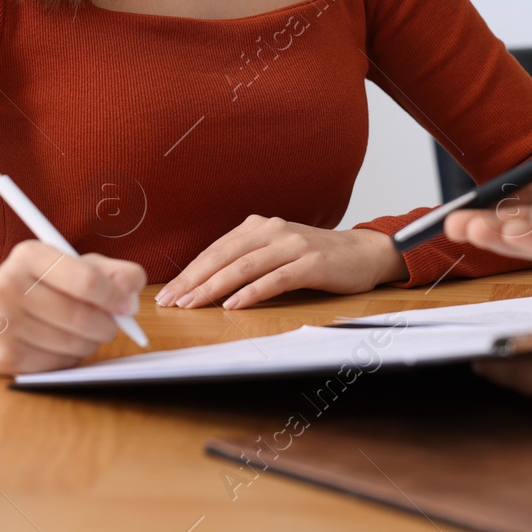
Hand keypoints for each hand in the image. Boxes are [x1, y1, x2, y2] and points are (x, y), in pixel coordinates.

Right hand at [0, 240, 144, 374]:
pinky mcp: (3, 358)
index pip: (86, 280)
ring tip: (84, 331)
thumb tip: (133, 293)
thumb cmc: (36, 284)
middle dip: (108, 324)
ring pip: (74, 344)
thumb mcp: (69, 264)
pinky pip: (59, 364)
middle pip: (82, 317)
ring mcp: (2, 326)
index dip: (115, 296)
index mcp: (28, 255)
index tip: (128, 305)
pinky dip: (71, 357)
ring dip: (91, 342)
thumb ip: (108, 271)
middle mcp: (8, 287)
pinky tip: (60, 344)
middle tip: (112, 324)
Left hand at [155, 216, 407, 309]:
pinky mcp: (312, 263)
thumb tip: (206, 284)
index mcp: (259, 226)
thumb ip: (247, 260)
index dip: (190, 271)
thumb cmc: (314, 258)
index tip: (169, 293)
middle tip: (172, 301)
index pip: (216, 250)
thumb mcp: (276, 251)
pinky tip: (233, 305)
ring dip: (215, 286)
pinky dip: (252, 292)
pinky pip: (276, 278)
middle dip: (194, 280)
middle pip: (224, 256)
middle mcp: (273, 230)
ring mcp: (293, 245)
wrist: (362, 253)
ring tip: (193, 304)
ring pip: (245, 266)